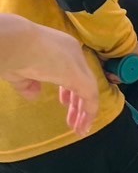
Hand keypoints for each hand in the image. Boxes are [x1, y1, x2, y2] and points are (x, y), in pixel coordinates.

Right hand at [0, 15, 100, 133]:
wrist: (13, 43)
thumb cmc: (11, 55)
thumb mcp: (19, 73)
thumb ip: (28, 84)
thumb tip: (35, 94)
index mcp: (60, 48)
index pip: (72, 69)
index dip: (69, 88)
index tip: (65, 103)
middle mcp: (73, 52)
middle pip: (82, 80)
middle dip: (78, 103)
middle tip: (74, 121)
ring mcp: (77, 63)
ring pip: (88, 89)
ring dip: (84, 111)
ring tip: (80, 129)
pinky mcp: (78, 76)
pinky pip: (90, 96)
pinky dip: (89, 112)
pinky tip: (84, 126)